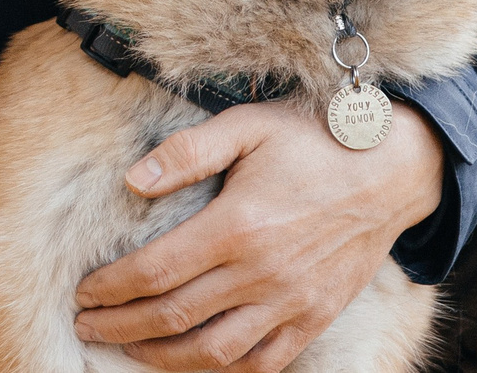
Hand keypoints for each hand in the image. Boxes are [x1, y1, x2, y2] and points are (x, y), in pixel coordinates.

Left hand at [72, 98, 443, 370]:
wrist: (393, 168)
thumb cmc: (314, 139)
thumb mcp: (247, 127)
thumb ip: (186, 152)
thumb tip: (133, 180)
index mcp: (237, 226)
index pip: (155, 272)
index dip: (112, 289)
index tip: (84, 292)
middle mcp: (262, 273)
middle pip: (174, 318)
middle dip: (121, 327)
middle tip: (87, 327)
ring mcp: (292, 302)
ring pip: (214, 352)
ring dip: (163, 357)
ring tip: (130, 349)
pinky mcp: (316, 317)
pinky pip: (263, 362)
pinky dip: (224, 370)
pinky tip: (197, 360)